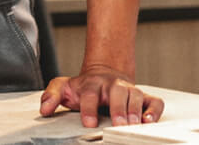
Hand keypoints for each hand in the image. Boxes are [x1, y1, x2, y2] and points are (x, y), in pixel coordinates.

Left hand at [39, 65, 164, 127]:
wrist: (104, 74)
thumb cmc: (83, 87)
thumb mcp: (63, 87)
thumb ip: (51, 96)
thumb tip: (44, 110)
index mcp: (92, 84)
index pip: (90, 94)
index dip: (89, 108)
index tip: (89, 123)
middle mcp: (113, 86)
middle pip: (117, 94)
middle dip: (118, 109)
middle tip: (118, 125)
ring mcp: (129, 90)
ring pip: (136, 96)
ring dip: (136, 111)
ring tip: (134, 124)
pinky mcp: (144, 97)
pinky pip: (154, 102)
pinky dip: (154, 111)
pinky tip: (149, 121)